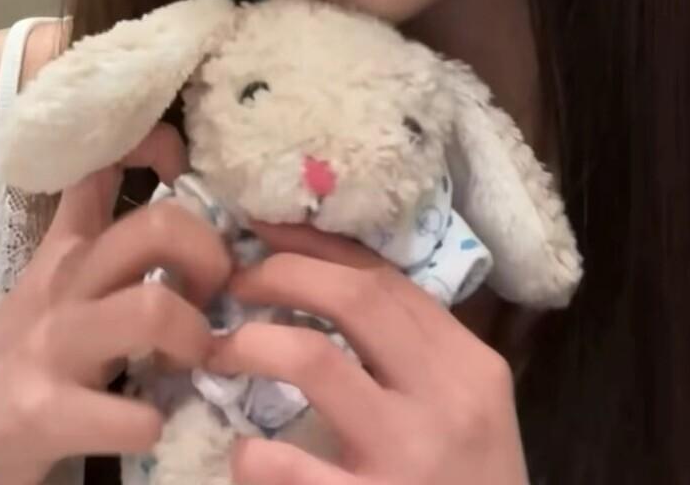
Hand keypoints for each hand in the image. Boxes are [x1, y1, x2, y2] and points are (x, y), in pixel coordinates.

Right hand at [0, 124, 232, 484]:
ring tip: (188, 362)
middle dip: (209, 255)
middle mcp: (62, 285)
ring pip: (151, 307)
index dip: (154, 145)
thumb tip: (184, 225)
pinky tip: (149, 426)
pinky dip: (155, 423)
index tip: (183, 170)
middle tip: (212, 296)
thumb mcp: (52, 290)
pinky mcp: (43, 414)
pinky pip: (132, 414)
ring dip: (192, 337)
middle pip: (157, 225)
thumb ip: (105, 252)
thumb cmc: (14, 363)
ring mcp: (52, 346)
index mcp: (66, 252)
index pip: (103, 167)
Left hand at [205, 222, 528, 484]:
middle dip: (283, 273)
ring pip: (312, 358)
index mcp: (468, 362)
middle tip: (236, 282)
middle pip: (353, 297)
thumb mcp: (462, 405)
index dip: (317, 246)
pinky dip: (251, 454)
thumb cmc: (468, 484)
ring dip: (251, 342)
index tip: (265, 231)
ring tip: (221, 352)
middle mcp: (444, 397)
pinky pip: (286, 465)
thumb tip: (323, 280)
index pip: (386, 277)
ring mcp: (407, 455)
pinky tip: (244, 454)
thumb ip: (413, 349)